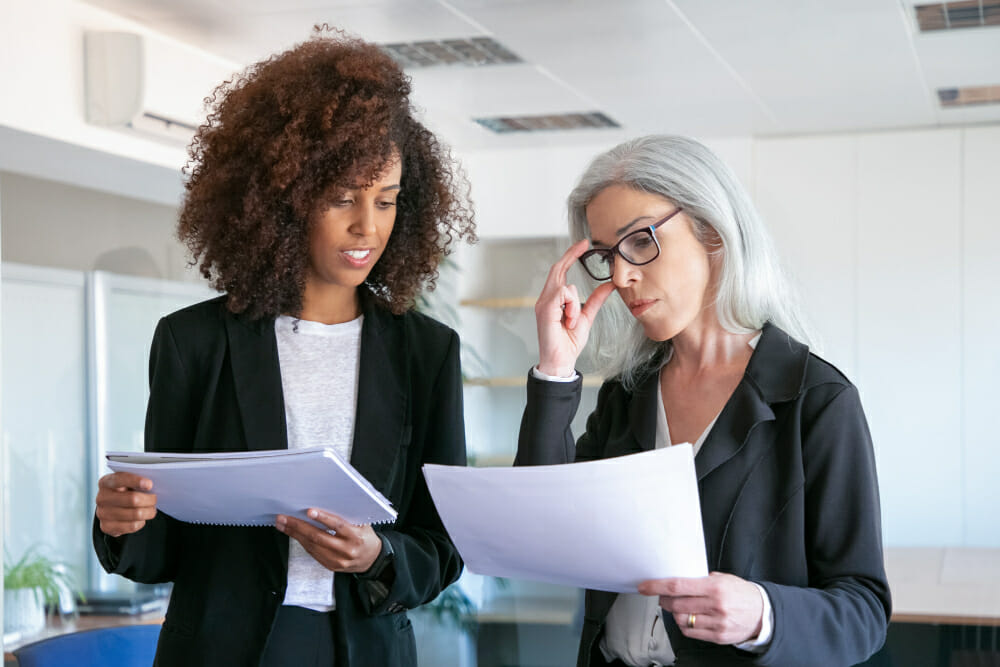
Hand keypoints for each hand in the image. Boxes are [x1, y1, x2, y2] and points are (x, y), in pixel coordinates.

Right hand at [95, 472, 157, 536]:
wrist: (112, 508)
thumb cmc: (125, 491)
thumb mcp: (128, 482)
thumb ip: (136, 481)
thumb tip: (151, 486)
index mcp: (105, 482)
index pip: (120, 480)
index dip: (135, 481)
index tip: (149, 485)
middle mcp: (101, 498)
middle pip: (133, 499)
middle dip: (150, 499)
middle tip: (155, 499)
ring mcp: (102, 513)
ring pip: (136, 514)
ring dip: (149, 512)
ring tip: (151, 509)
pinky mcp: (106, 527)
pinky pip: (132, 526)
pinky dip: (141, 522)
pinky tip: (141, 518)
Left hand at [276, 509, 381, 573]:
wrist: (372, 559)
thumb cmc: (366, 537)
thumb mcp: (363, 524)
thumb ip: (348, 516)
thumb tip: (328, 503)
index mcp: (356, 537)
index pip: (337, 526)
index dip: (323, 518)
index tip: (309, 511)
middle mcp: (346, 550)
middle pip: (318, 537)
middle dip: (298, 527)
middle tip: (284, 518)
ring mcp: (337, 560)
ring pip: (312, 546)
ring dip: (295, 535)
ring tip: (283, 525)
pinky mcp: (331, 566)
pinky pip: (313, 553)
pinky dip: (302, 543)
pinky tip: (294, 535)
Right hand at [535, 240, 615, 376]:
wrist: (560, 361)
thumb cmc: (568, 343)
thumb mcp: (587, 317)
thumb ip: (595, 300)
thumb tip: (609, 285)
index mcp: (554, 299)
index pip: (560, 272)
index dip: (570, 256)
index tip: (583, 245)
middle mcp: (546, 298)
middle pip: (557, 269)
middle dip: (570, 255)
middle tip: (584, 244)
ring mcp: (543, 304)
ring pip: (565, 286)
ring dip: (575, 304)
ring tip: (573, 321)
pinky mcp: (544, 310)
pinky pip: (562, 295)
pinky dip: (571, 308)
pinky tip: (569, 321)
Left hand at [638, 572, 763, 645]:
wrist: (762, 613)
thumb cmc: (741, 593)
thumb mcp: (723, 578)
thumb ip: (700, 579)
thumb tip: (676, 580)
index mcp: (714, 587)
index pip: (678, 586)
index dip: (657, 586)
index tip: (644, 586)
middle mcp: (715, 605)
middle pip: (676, 604)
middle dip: (664, 599)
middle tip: (663, 596)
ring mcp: (717, 622)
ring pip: (681, 619)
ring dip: (674, 613)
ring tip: (679, 607)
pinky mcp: (718, 636)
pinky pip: (691, 632)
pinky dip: (684, 625)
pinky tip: (688, 618)